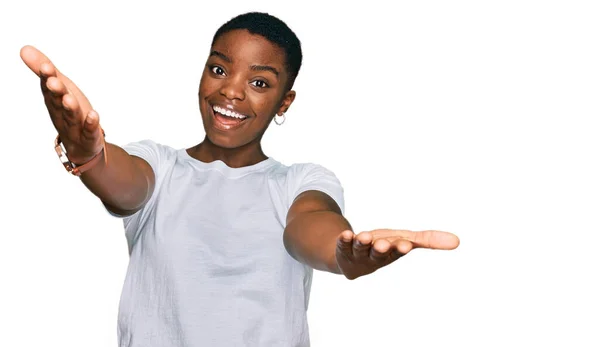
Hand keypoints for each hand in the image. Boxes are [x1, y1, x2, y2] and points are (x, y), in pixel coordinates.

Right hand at [20, 45, 102, 163]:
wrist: (82, 147)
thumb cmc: (70, 113)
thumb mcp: (60, 90)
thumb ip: (45, 71)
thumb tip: (24, 48)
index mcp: (54, 101)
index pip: (49, 88)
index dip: (47, 77)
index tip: (46, 66)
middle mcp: (62, 114)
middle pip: (58, 102)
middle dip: (56, 92)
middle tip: (53, 81)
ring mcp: (75, 127)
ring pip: (72, 117)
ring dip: (70, 108)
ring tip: (69, 99)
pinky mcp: (89, 137)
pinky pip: (89, 131)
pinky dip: (91, 124)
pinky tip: (93, 115)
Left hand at [335, 229, 459, 279]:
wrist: (351, 256)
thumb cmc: (384, 247)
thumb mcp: (406, 240)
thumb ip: (429, 240)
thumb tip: (458, 241)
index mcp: (392, 253)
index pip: (397, 251)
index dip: (400, 248)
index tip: (404, 246)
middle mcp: (375, 256)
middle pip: (378, 253)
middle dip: (380, 248)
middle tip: (381, 245)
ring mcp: (358, 253)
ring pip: (360, 248)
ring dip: (361, 243)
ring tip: (362, 236)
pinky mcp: (343, 248)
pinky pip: (342, 244)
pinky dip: (344, 239)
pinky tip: (345, 233)